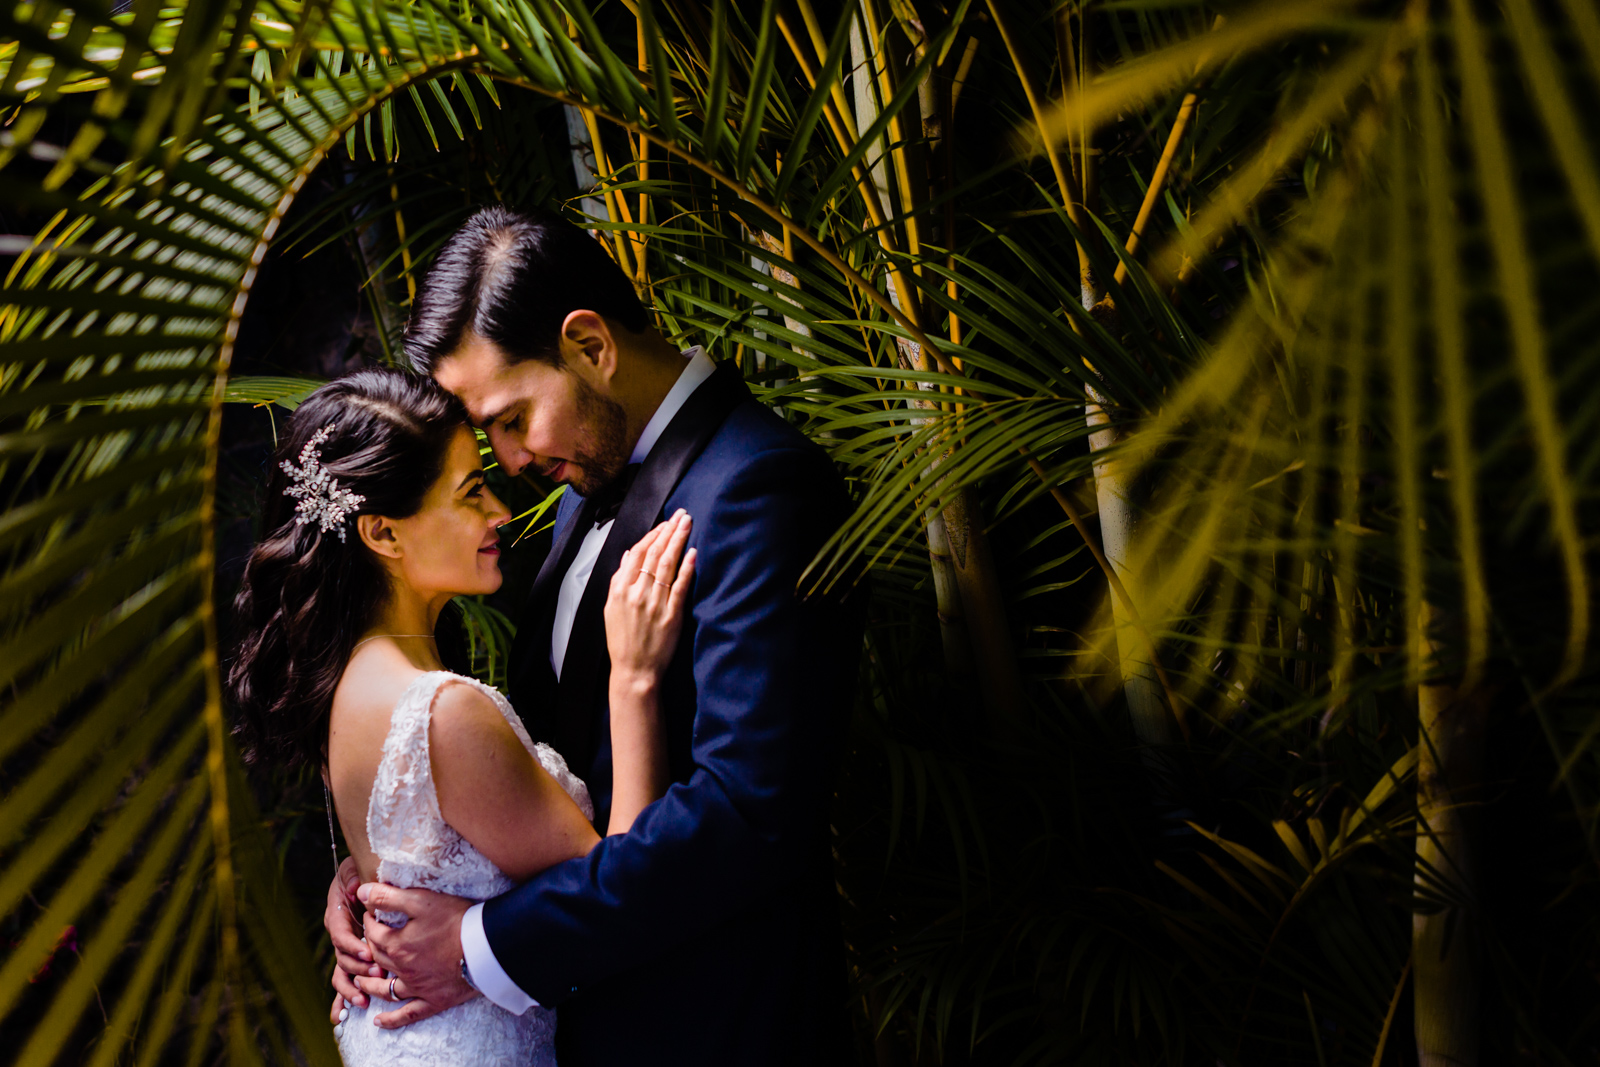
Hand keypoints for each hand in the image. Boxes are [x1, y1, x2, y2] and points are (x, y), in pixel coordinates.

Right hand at [325, 856, 377, 1019]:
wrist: (362, 875)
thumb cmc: (360, 872)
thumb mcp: (355, 870)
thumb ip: (353, 878)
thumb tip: (356, 888)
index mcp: (336, 915)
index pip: (341, 934)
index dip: (353, 945)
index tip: (368, 952)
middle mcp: (338, 934)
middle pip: (342, 958)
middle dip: (358, 969)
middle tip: (377, 975)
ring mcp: (345, 948)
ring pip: (342, 973)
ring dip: (351, 988)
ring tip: (362, 1001)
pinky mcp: (353, 957)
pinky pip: (345, 979)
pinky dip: (342, 998)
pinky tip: (340, 1017)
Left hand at [352, 882, 476, 1027]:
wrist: (486, 947)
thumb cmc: (456, 920)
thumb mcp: (422, 900)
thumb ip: (389, 897)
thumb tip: (362, 892)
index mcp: (397, 944)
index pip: (373, 933)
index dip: (368, 922)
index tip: (369, 915)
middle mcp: (402, 969)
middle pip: (377, 959)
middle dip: (367, 949)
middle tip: (366, 943)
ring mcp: (417, 987)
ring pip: (385, 989)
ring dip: (370, 985)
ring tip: (361, 982)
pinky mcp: (433, 1000)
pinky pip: (408, 1013)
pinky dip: (392, 1019)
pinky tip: (379, 1022)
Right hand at [605, 510, 694, 684]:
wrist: (633, 670)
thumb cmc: (622, 641)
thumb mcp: (611, 608)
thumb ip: (619, 580)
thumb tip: (628, 556)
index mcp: (619, 590)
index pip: (637, 553)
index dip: (652, 535)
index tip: (664, 523)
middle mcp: (636, 593)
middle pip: (654, 554)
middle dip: (669, 530)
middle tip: (681, 514)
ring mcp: (654, 604)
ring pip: (667, 565)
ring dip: (679, 541)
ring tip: (687, 524)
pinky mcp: (671, 615)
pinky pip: (680, 586)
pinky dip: (687, 568)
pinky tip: (693, 553)